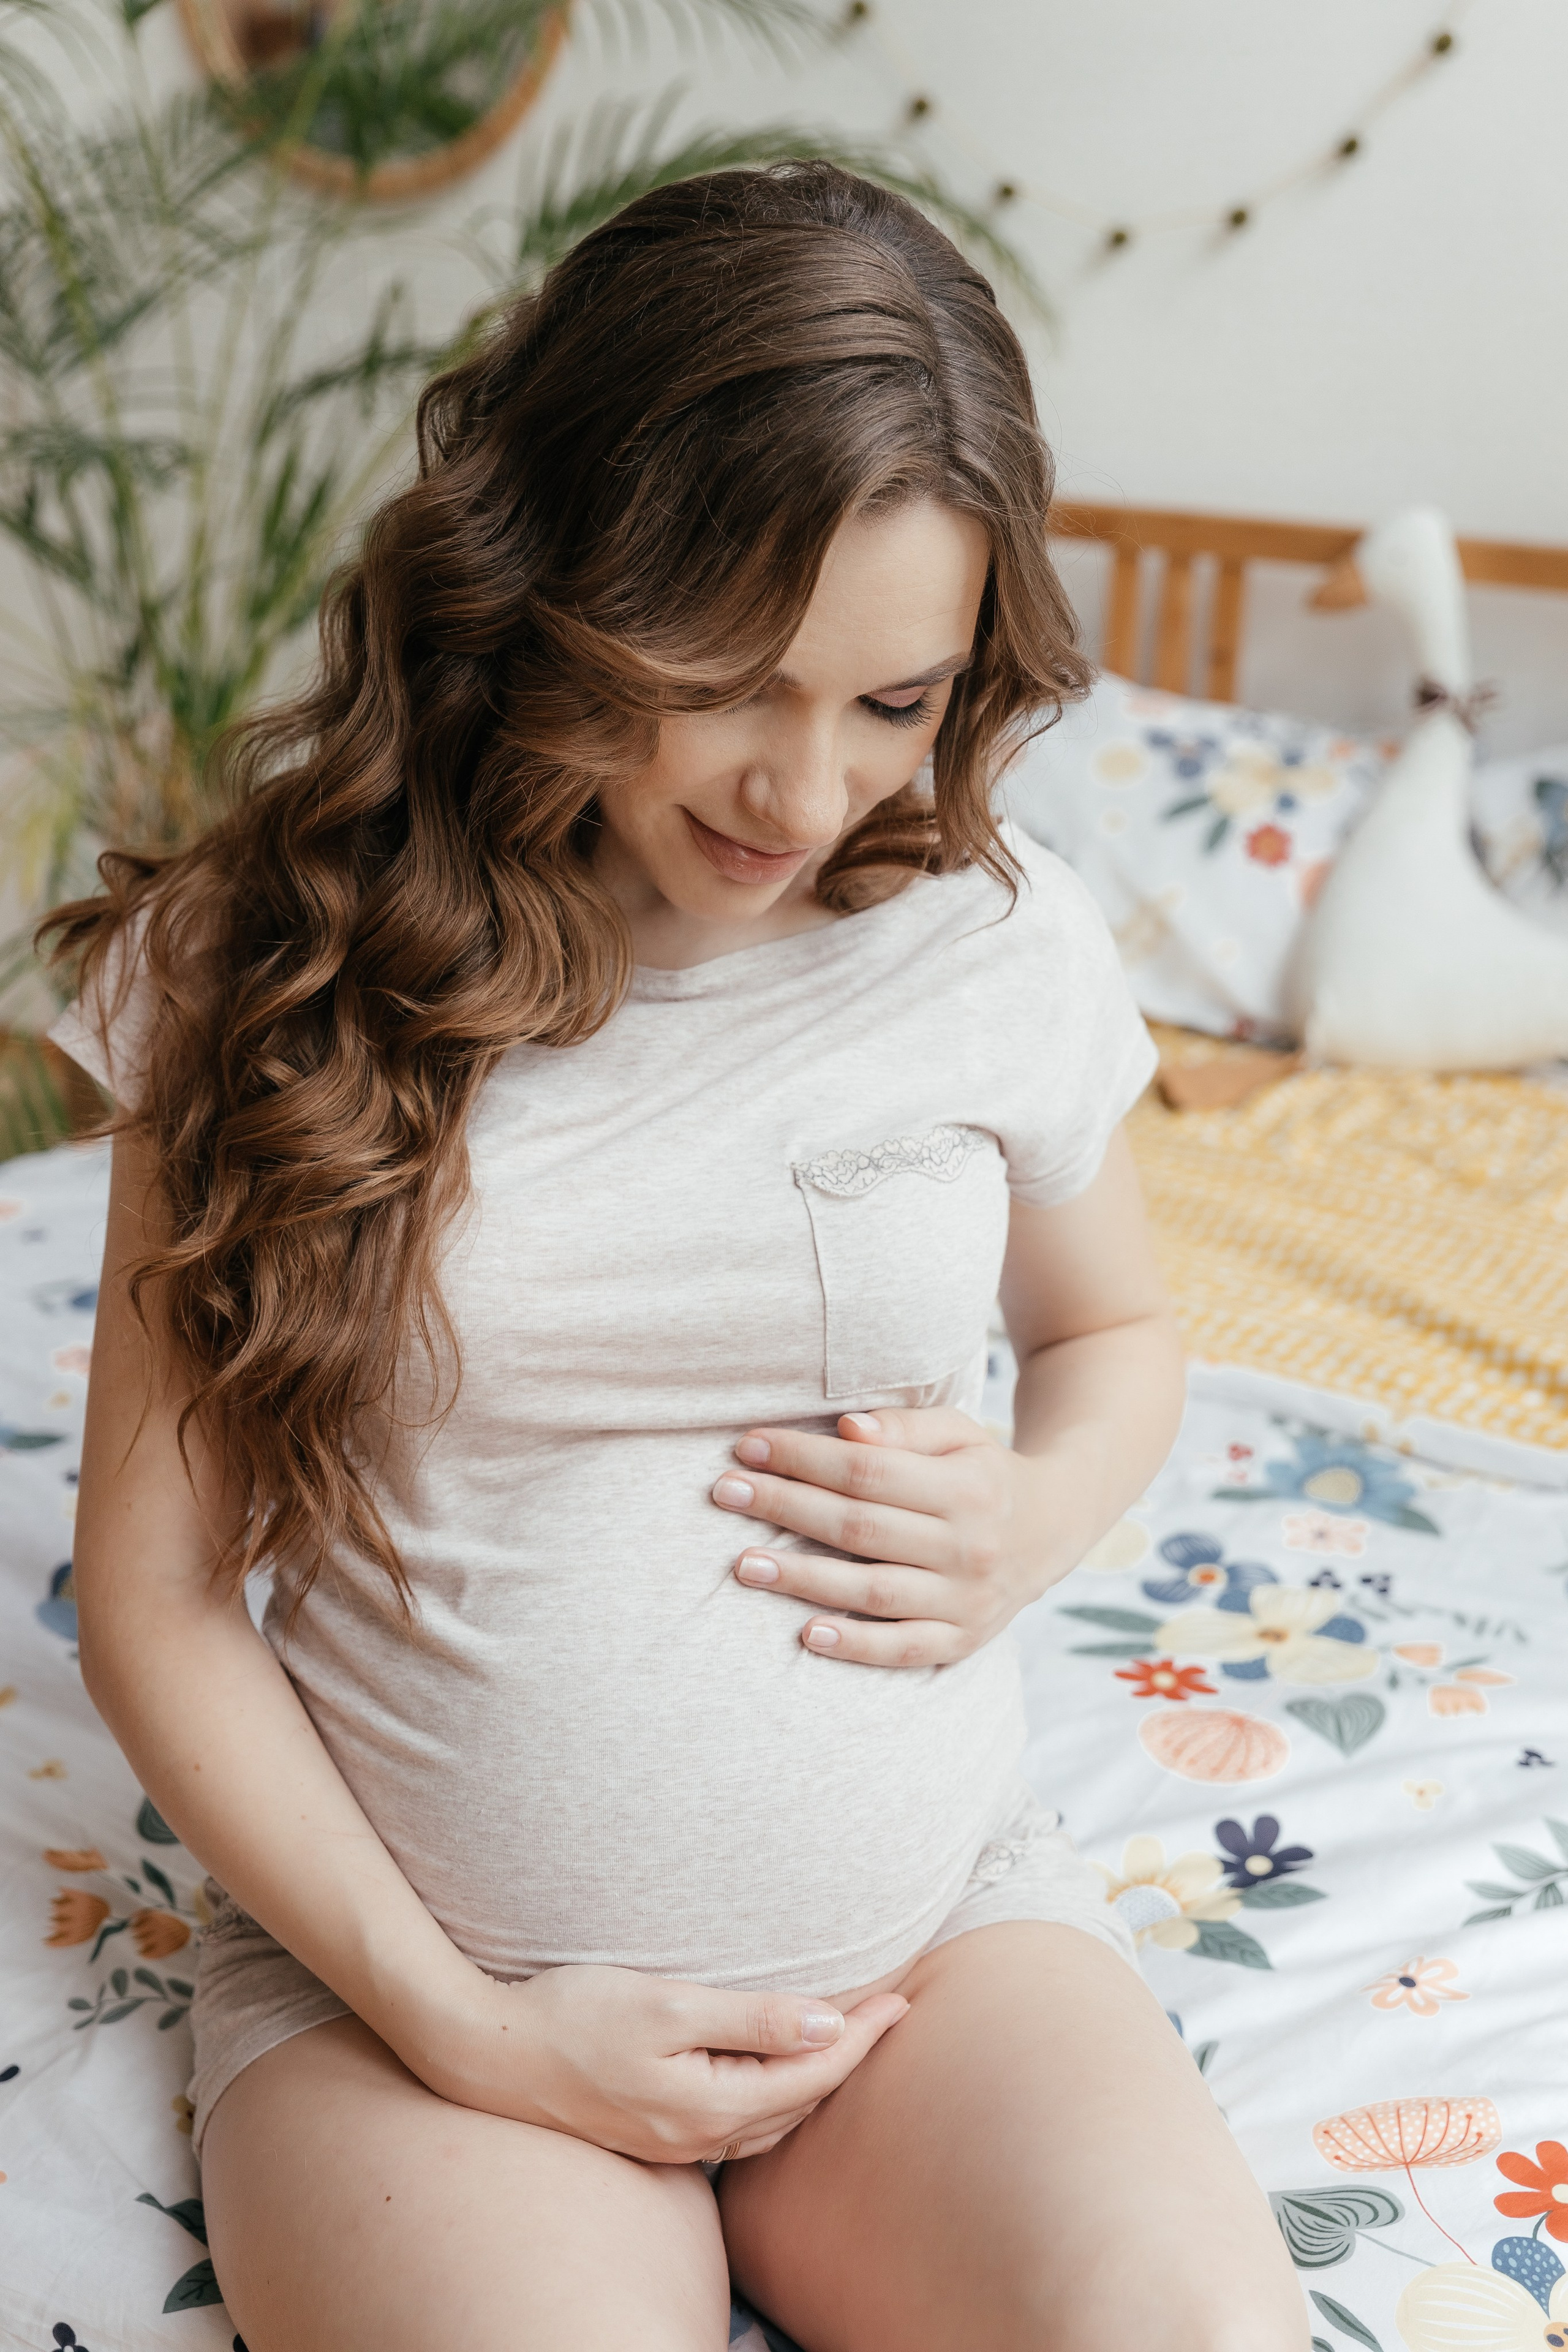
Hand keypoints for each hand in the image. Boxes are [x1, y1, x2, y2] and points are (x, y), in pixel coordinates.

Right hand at [422, 1962, 907, 2164]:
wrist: (489, 2055)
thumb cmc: (573, 2015)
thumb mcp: (667, 2005)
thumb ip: (748, 2019)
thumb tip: (826, 2026)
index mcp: (708, 2105)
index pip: (811, 2076)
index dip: (862, 2037)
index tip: (903, 1999)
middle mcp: (697, 2135)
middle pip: (798, 2102)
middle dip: (849, 2059)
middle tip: (890, 2011)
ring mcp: (673, 2140)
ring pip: (770, 2118)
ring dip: (814, 2080)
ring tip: (849, 2035)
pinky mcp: (653, 2130)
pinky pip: (737, 2121)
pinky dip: (773, 2093)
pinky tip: (777, 2068)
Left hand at [711, 1408, 1065, 1668]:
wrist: (1051, 1529)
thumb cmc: (981, 1471)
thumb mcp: (958, 1433)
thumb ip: (904, 1427)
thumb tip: (846, 1430)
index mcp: (966, 1487)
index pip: (867, 1471)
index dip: (803, 1457)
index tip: (748, 1446)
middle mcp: (968, 1546)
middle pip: (859, 1527)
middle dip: (784, 1506)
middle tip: (723, 1492)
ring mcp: (967, 1599)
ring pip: (872, 1591)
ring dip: (802, 1579)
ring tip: (742, 1563)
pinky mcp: (963, 1640)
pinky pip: (904, 1648)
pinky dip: (855, 1646)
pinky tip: (806, 1635)